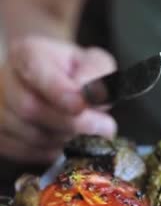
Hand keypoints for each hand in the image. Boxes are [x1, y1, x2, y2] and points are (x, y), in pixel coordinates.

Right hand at [0, 36, 116, 163]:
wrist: (57, 82)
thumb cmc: (77, 71)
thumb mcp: (95, 62)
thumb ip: (98, 74)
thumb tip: (91, 95)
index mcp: (27, 53)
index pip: (35, 72)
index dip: (58, 92)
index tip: (81, 106)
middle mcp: (4, 79)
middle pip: (29, 108)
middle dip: (71, 123)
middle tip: (104, 128)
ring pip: (26, 133)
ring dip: (63, 139)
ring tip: (86, 133)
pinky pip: (22, 151)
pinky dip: (50, 151)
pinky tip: (66, 141)